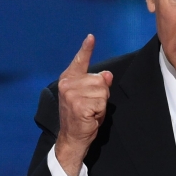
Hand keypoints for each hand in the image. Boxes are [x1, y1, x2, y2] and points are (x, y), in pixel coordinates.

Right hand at [54, 34, 113, 175]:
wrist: (72, 138)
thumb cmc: (81, 117)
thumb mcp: (90, 97)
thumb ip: (97, 84)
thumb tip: (107, 75)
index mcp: (68, 79)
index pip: (80, 61)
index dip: (86, 49)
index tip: (91, 37)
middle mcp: (67, 84)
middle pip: (100, 80)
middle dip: (101, 95)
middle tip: (91, 107)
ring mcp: (71, 94)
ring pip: (102, 91)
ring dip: (101, 105)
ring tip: (90, 113)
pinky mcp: (78, 105)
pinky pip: (101, 103)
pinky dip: (100, 113)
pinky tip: (90, 118)